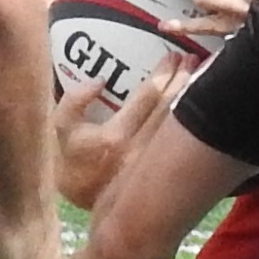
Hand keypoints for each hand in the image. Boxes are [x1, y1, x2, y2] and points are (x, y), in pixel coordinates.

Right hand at [52, 67, 180, 210]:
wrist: (75, 203)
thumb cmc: (68, 161)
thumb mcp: (60, 126)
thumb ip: (75, 99)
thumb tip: (101, 81)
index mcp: (115, 136)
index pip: (147, 97)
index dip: (163, 74)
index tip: (173, 55)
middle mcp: (138, 150)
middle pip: (169, 108)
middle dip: (183, 80)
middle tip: (194, 59)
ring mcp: (151, 164)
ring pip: (176, 124)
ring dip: (188, 97)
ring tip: (198, 75)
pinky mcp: (157, 174)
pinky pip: (176, 142)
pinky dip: (187, 122)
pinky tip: (193, 107)